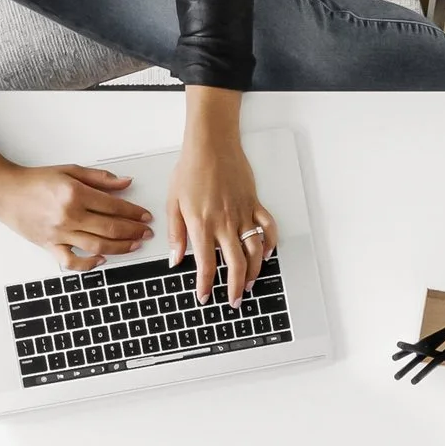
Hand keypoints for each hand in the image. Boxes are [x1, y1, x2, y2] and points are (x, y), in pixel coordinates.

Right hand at [0, 144, 152, 270]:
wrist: (5, 192)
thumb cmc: (35, 180)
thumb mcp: (69, 171)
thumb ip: (99, 178)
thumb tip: (125, 183)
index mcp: (75, 194)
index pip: (114, 206)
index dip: (134, 212)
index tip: (145, 216)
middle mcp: (68, 215)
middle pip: (110, 228)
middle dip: (133, 231)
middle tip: (146, 233)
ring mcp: (59, 233)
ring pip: (97, 246)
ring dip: (120, 247)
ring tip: (134, 245)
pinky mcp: (49, 245)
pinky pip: (71, 261)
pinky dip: (88, 264)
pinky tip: (101, 260)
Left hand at [171, 87, 274, 306]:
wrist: (211, 144)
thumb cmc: (190, 169)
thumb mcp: (173, 202)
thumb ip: (175, 234)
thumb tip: (175, 259)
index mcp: (201, 225)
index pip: (205, 264)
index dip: (205, 285)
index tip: (204, 297)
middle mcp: (225, 223)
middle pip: (235, 264)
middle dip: (235, 287)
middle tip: (234, 301)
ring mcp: (243, 214)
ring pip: (255, 251)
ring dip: (254, 271)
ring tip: (248, 284)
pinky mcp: (255, 203)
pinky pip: (268, 228)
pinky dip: (271, 243)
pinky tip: (267, 254)